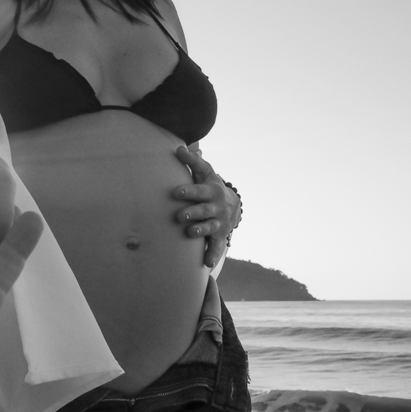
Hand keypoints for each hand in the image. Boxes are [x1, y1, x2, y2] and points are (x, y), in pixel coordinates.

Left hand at [172, 145, 241, 268]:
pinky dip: (213, 255)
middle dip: (192, 212)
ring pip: (209, 227)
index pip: (199, 191)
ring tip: (190, 232)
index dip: (188, 191)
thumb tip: (178, 148)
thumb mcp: (205, 173)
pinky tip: (206, 263)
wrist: (234, 205)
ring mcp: (219, 222)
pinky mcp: (220, 236)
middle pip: (203, 210)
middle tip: (179, 216)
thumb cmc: (211, 186)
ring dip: (201, 230)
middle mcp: (216, 207)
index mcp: (211, 191)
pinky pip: (217, 247)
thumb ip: (192, 162)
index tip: (176, 192)